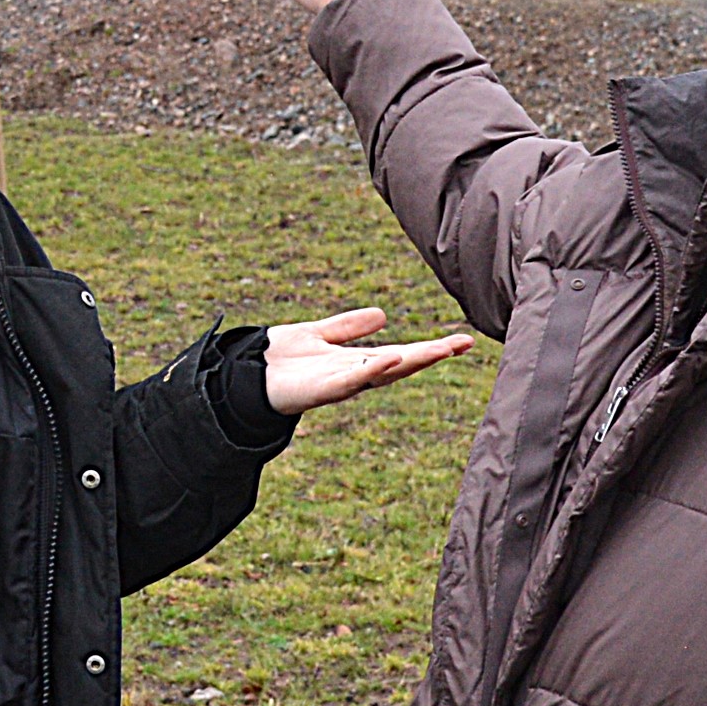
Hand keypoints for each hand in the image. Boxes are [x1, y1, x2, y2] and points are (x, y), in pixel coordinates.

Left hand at [263, 306, 474, 416]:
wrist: (243, 376)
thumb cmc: (278, 360)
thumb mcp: (318, 334)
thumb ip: (348, 327)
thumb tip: (383, 315)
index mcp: (356, 363)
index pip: (401, 354)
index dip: (431, 348)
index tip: (461, 340)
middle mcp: (353, 375)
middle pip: (400, 365)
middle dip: (432, 355)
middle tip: (463, 344)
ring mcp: (338, 384)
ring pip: (381, 374)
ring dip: (410, 362)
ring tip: (439, 350)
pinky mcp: (319, 390)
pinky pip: (349, 380)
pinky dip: (370, 371)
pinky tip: (390, 359)